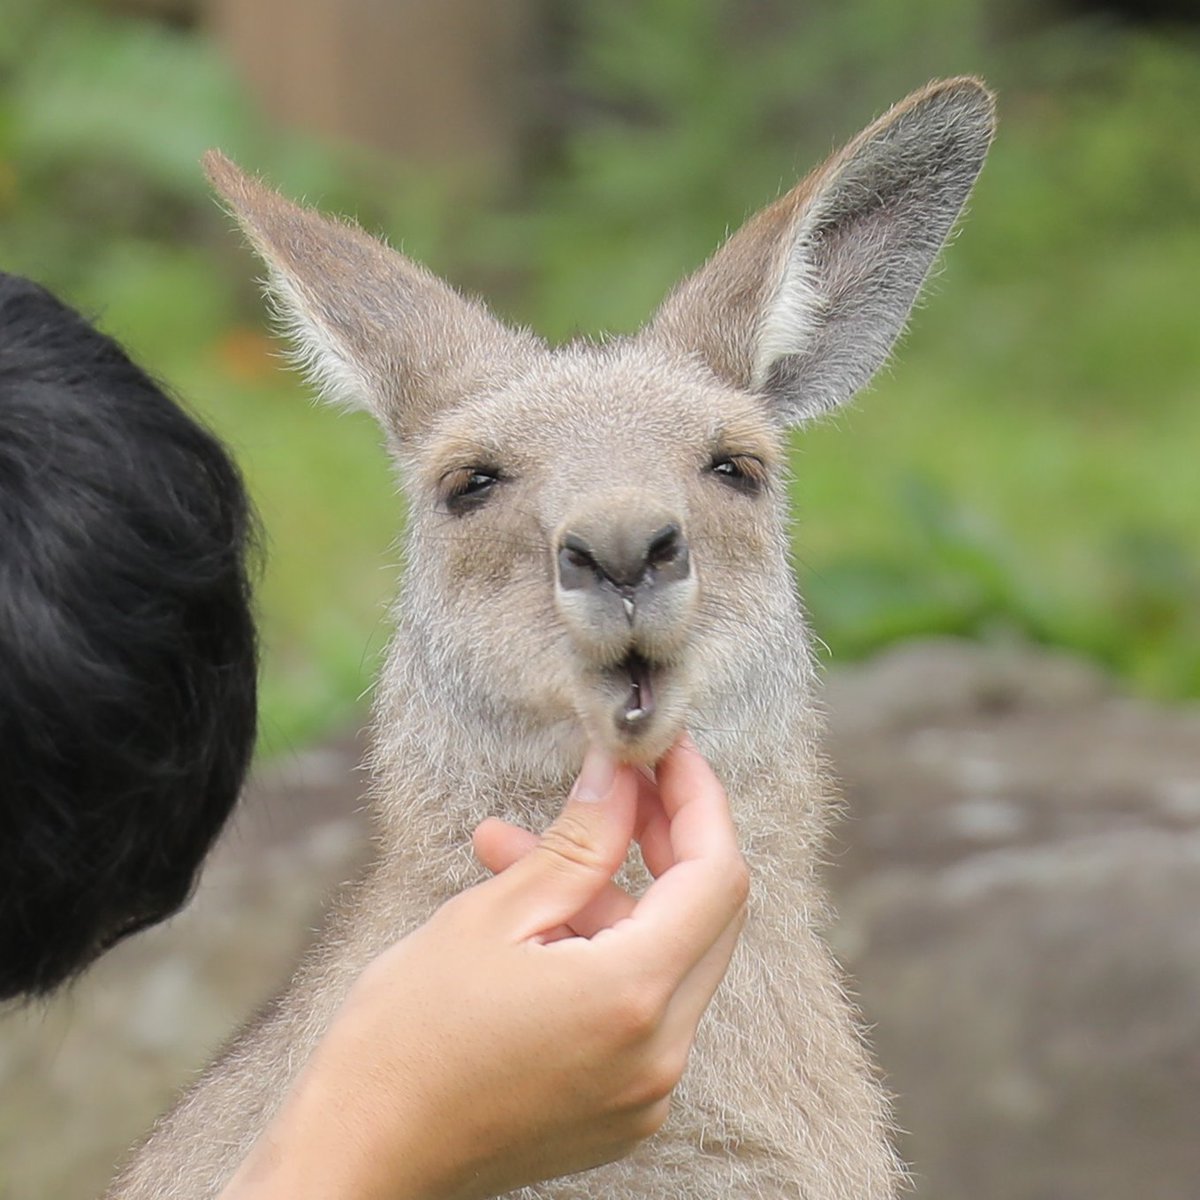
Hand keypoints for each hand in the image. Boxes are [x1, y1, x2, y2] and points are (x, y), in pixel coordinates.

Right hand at [220, 735, 747, 1199]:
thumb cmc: (405, 1037)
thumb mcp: (491, 915)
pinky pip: (639, 1002)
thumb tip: (622, 775)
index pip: (715, 874)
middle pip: (707, 914)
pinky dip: (601, 947)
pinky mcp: (623, 1107)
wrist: (358, 1160)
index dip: (699, 798)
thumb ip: (578, 841)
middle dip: (663, 836)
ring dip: (609, 891)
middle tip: (615, 782)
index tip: (667, 750)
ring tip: (514, 848)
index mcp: (632, 998)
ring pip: (666, 955)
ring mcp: (647, 1090)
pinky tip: (531, 917)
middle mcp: (661, 1053)